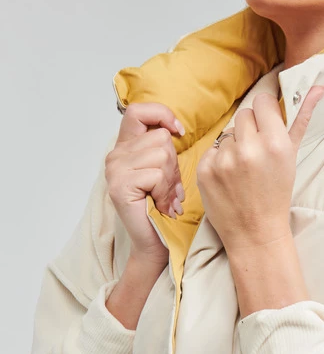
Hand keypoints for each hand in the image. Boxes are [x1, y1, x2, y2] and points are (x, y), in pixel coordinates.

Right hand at [105, 102, 185, 263]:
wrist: (155, 242)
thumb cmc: (162, 208)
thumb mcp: (165, 171)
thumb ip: (164, 149)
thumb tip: (177, 129)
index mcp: (124, 148)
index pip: (137, 111)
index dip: (161, 114)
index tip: (178, 132)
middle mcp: (115, 156)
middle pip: (160, 138)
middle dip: (174, 164)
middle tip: (170, 188)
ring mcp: (114, 171)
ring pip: (161, 155)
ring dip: (171, 180)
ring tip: (166, 198)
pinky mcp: (120, 186)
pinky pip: (155, 174)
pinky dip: (165, 191)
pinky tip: (162, 205)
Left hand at [196, 85, 323, 252]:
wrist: (255, 232)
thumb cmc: (277, 194)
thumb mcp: (293, 156)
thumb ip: (302, 118)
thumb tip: (318, 86)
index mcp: (276, 143)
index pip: (262, 102)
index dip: (265, 113)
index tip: (266, 128)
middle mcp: (249, 149)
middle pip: (243, 114)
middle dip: (250, 130)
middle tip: (256, 154)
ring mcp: (224, 160)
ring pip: (227, 133)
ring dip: (234, 146)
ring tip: (242, 170)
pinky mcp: (204, 170)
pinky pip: (212, 150)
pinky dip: (219, 161)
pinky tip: (229, 178)